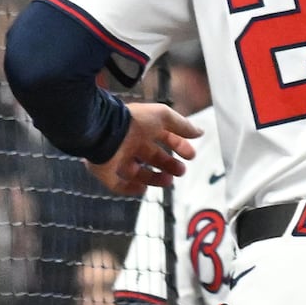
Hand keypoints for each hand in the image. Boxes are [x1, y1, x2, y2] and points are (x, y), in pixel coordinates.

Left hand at [86, 101, 200, 196]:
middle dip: (169, 165)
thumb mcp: (164, 116)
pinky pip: (118, 184)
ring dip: (155, 178)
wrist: (106, 130)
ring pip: (138, 172)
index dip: (179, 147)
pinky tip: (143, 188)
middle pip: (153, 157)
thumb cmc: (135, 120)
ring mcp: (118, 157)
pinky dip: (131, 188)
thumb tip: (200, 132)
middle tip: (181, 171)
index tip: (191, 155)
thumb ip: (182, 125)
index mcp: (144, 128)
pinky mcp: (105, 171)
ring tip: (169, 181)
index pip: (165, 139)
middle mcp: (131, 143)